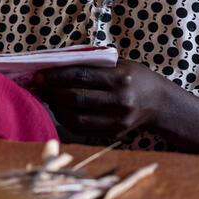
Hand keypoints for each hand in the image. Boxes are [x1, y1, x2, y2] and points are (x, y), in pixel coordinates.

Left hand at [32, 59, 164, 137]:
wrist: (159, 102)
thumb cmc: (135, 77)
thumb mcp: (118, 64)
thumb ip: (92, 65)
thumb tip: (56, 66)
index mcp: (120, 78)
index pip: (80, 76)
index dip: (56, 76)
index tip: (39, 75)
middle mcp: (120, 101)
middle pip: (75, 98)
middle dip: (52, 92)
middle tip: (38, 86)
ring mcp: (118, 120)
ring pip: (76, 117)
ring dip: (57, 108)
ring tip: (48, 97)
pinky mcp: (114, 133)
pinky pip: (83, 129)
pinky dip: (67, 120)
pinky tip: (60, 110)